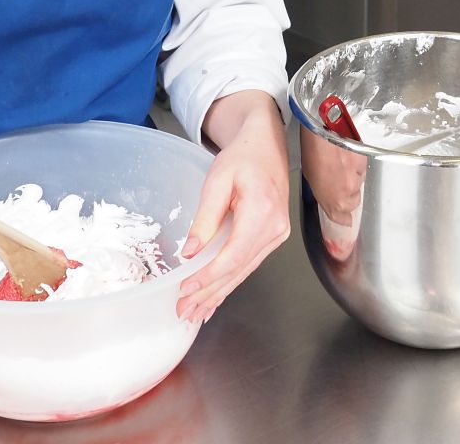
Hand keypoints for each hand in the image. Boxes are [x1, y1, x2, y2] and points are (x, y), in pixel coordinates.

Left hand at [177, 91, 288, 323]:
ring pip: (243, 271)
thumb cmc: (243, 157)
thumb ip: (205, 217)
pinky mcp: (272, 237)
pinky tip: (214, 299)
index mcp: (262, 211)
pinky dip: (229, 282)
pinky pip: (248, 264)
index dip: (209, 276)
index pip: (233, 254)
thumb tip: (190, 252)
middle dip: (209, 293)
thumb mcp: (217, 180)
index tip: (185, 288)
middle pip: (238, 269)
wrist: (266, 146)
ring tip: (193, 312)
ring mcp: (277, 235)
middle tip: (183, 311)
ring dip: (217, 293)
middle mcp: (275, 228)